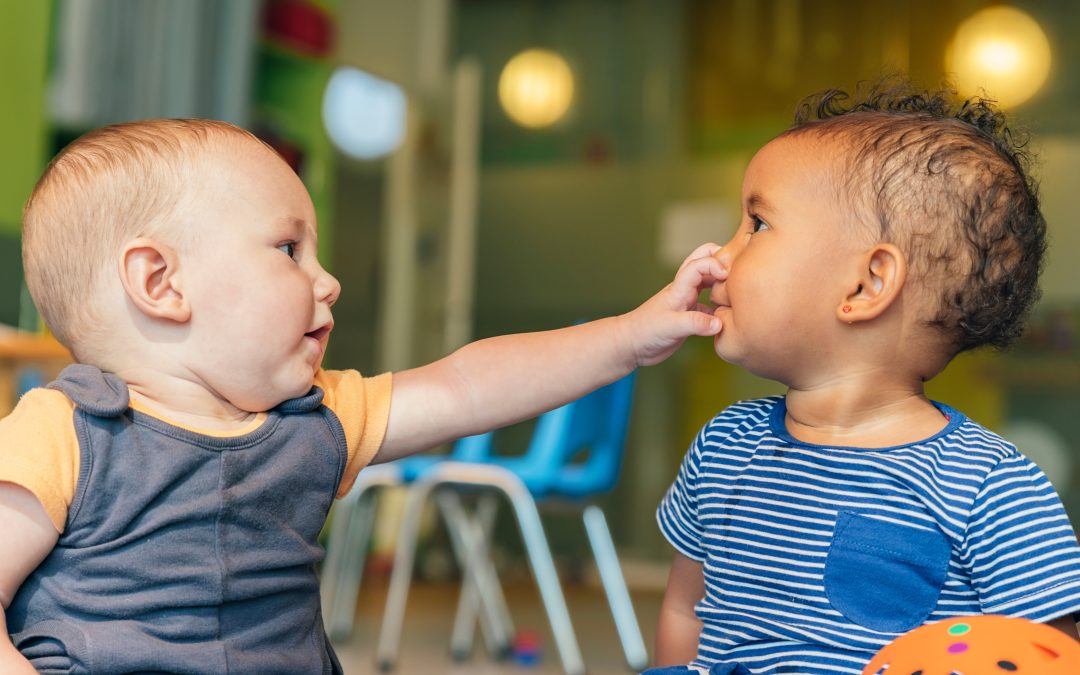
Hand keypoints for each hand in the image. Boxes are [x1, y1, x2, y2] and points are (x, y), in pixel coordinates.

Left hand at [619, 242, 726, 366]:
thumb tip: (719, 323)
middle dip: (719, 259)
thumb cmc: (645, 331)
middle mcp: (684, 291)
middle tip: (737, 269)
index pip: (698, 264)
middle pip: (702, 262)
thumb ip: (695, 324)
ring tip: (737, 288)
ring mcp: (687, 302)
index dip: (714, 265)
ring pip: (707, 282)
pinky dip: (719, 307)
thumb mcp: (671, 327)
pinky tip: (728, 316)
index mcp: (679, 288)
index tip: (727, 276)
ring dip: (721, 281)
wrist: (631, 345)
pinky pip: (709, 306)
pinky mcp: (689, 316)